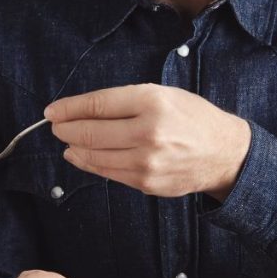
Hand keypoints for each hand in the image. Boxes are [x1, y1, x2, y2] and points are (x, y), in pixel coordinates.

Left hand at [44, 83, 251, 200]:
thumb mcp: (164, 94)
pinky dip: (89, 164)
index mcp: (152, 102)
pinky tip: (81, 156)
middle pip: (90, 132)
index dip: (69, 108)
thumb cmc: (192, 119)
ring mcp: (146, 161)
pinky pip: (108, 173)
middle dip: (66, 129)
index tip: (53, 111)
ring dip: (74, 147)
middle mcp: (148, 132)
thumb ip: (125, 101)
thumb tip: (83, 110)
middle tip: (56, 126)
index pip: (98, 104)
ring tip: (67, 141)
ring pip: (94, 156)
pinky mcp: (146, 182)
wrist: (224, 153)